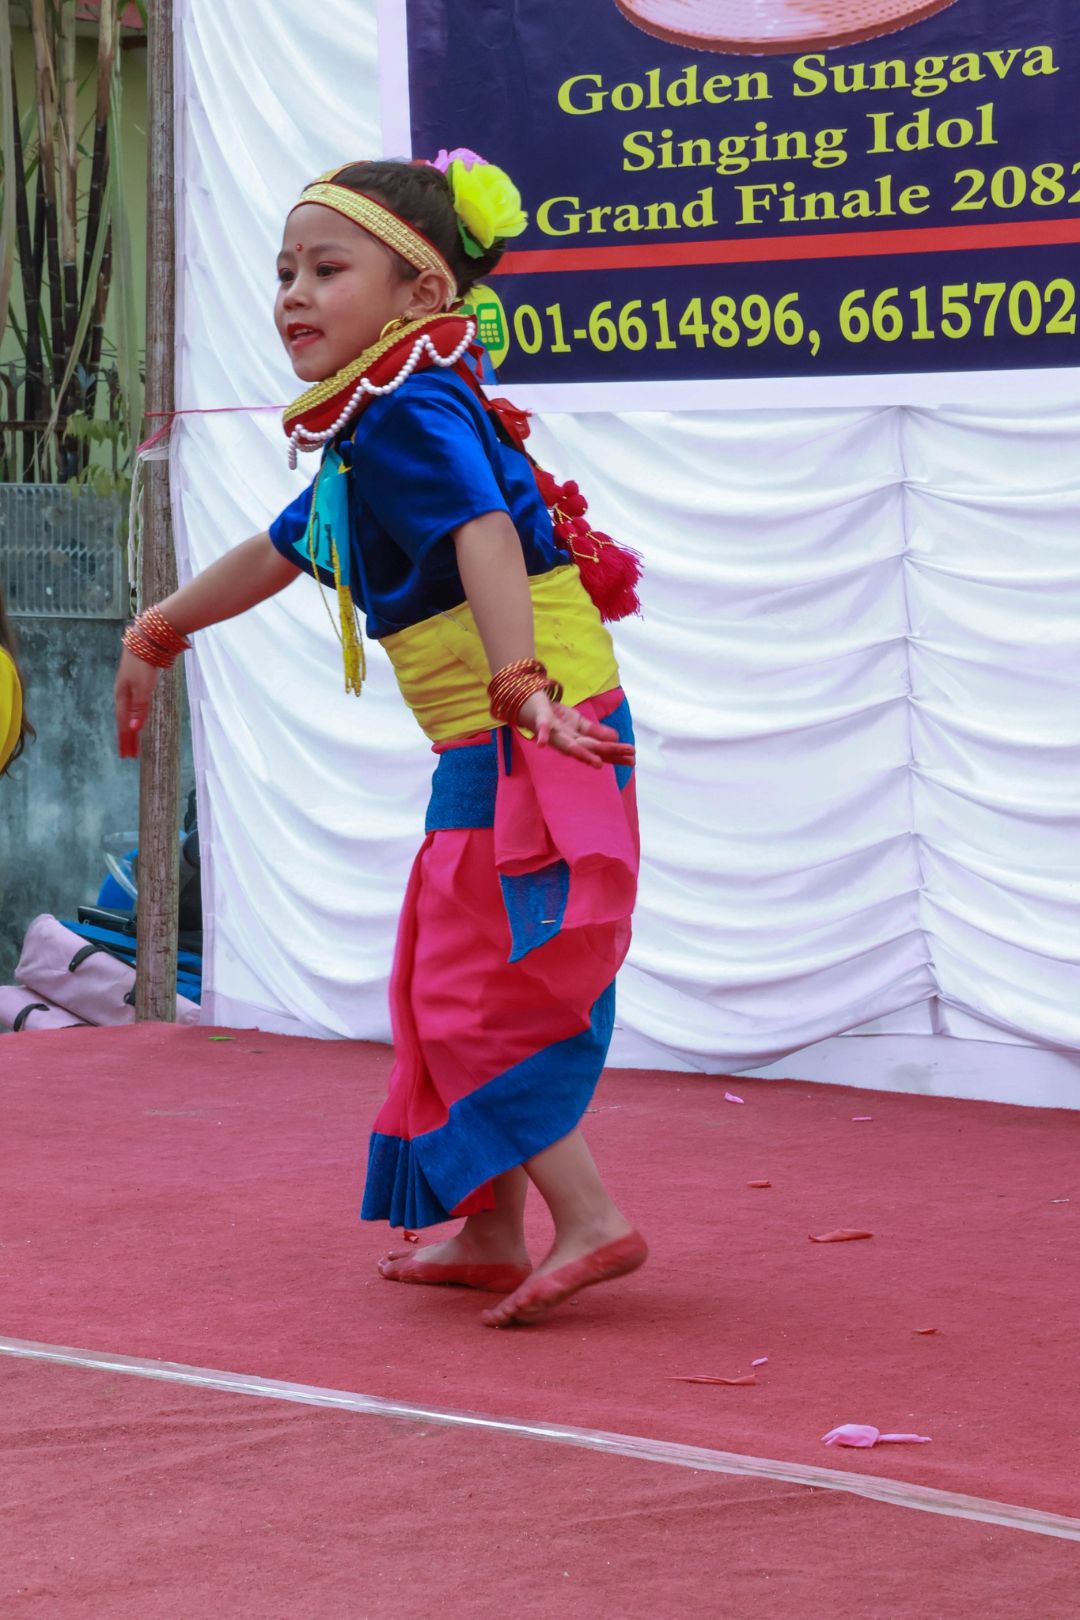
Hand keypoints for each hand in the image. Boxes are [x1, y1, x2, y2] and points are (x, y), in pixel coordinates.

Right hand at [115, 647, 160, 757]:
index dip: (126, 740)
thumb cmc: (143, 664)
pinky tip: (135, 717)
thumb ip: (139, 708)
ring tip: (132, 741)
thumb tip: (132, 729)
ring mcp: (129, 687)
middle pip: (124, 720)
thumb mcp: (143, 688)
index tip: (128, 756)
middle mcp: (123, 693)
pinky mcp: (136, 681)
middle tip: (128, 755)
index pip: (123, 724)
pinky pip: (133, 705)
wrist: (145, 639)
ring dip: (130, 728)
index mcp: (122, 697)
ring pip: (128, 713)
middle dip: (127, 738)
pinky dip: (134, 716)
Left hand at [516, 692, 635, 771]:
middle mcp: (568, 741)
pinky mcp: (541, 722)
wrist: (534, 705)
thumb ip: (596, 732)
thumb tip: (616, 738)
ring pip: (569, 745)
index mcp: (578, 741)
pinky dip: (541, 736)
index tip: (632, 759)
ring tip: (596, 763)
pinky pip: (541, 729)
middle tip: (627, 760)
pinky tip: (540, 744)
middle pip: (591, 748)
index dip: (615, 754)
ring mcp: (554, 734)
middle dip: (608, 753)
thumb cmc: (557, 717)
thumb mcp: (579, 724)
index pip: (599, 749)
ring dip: (581, 754)